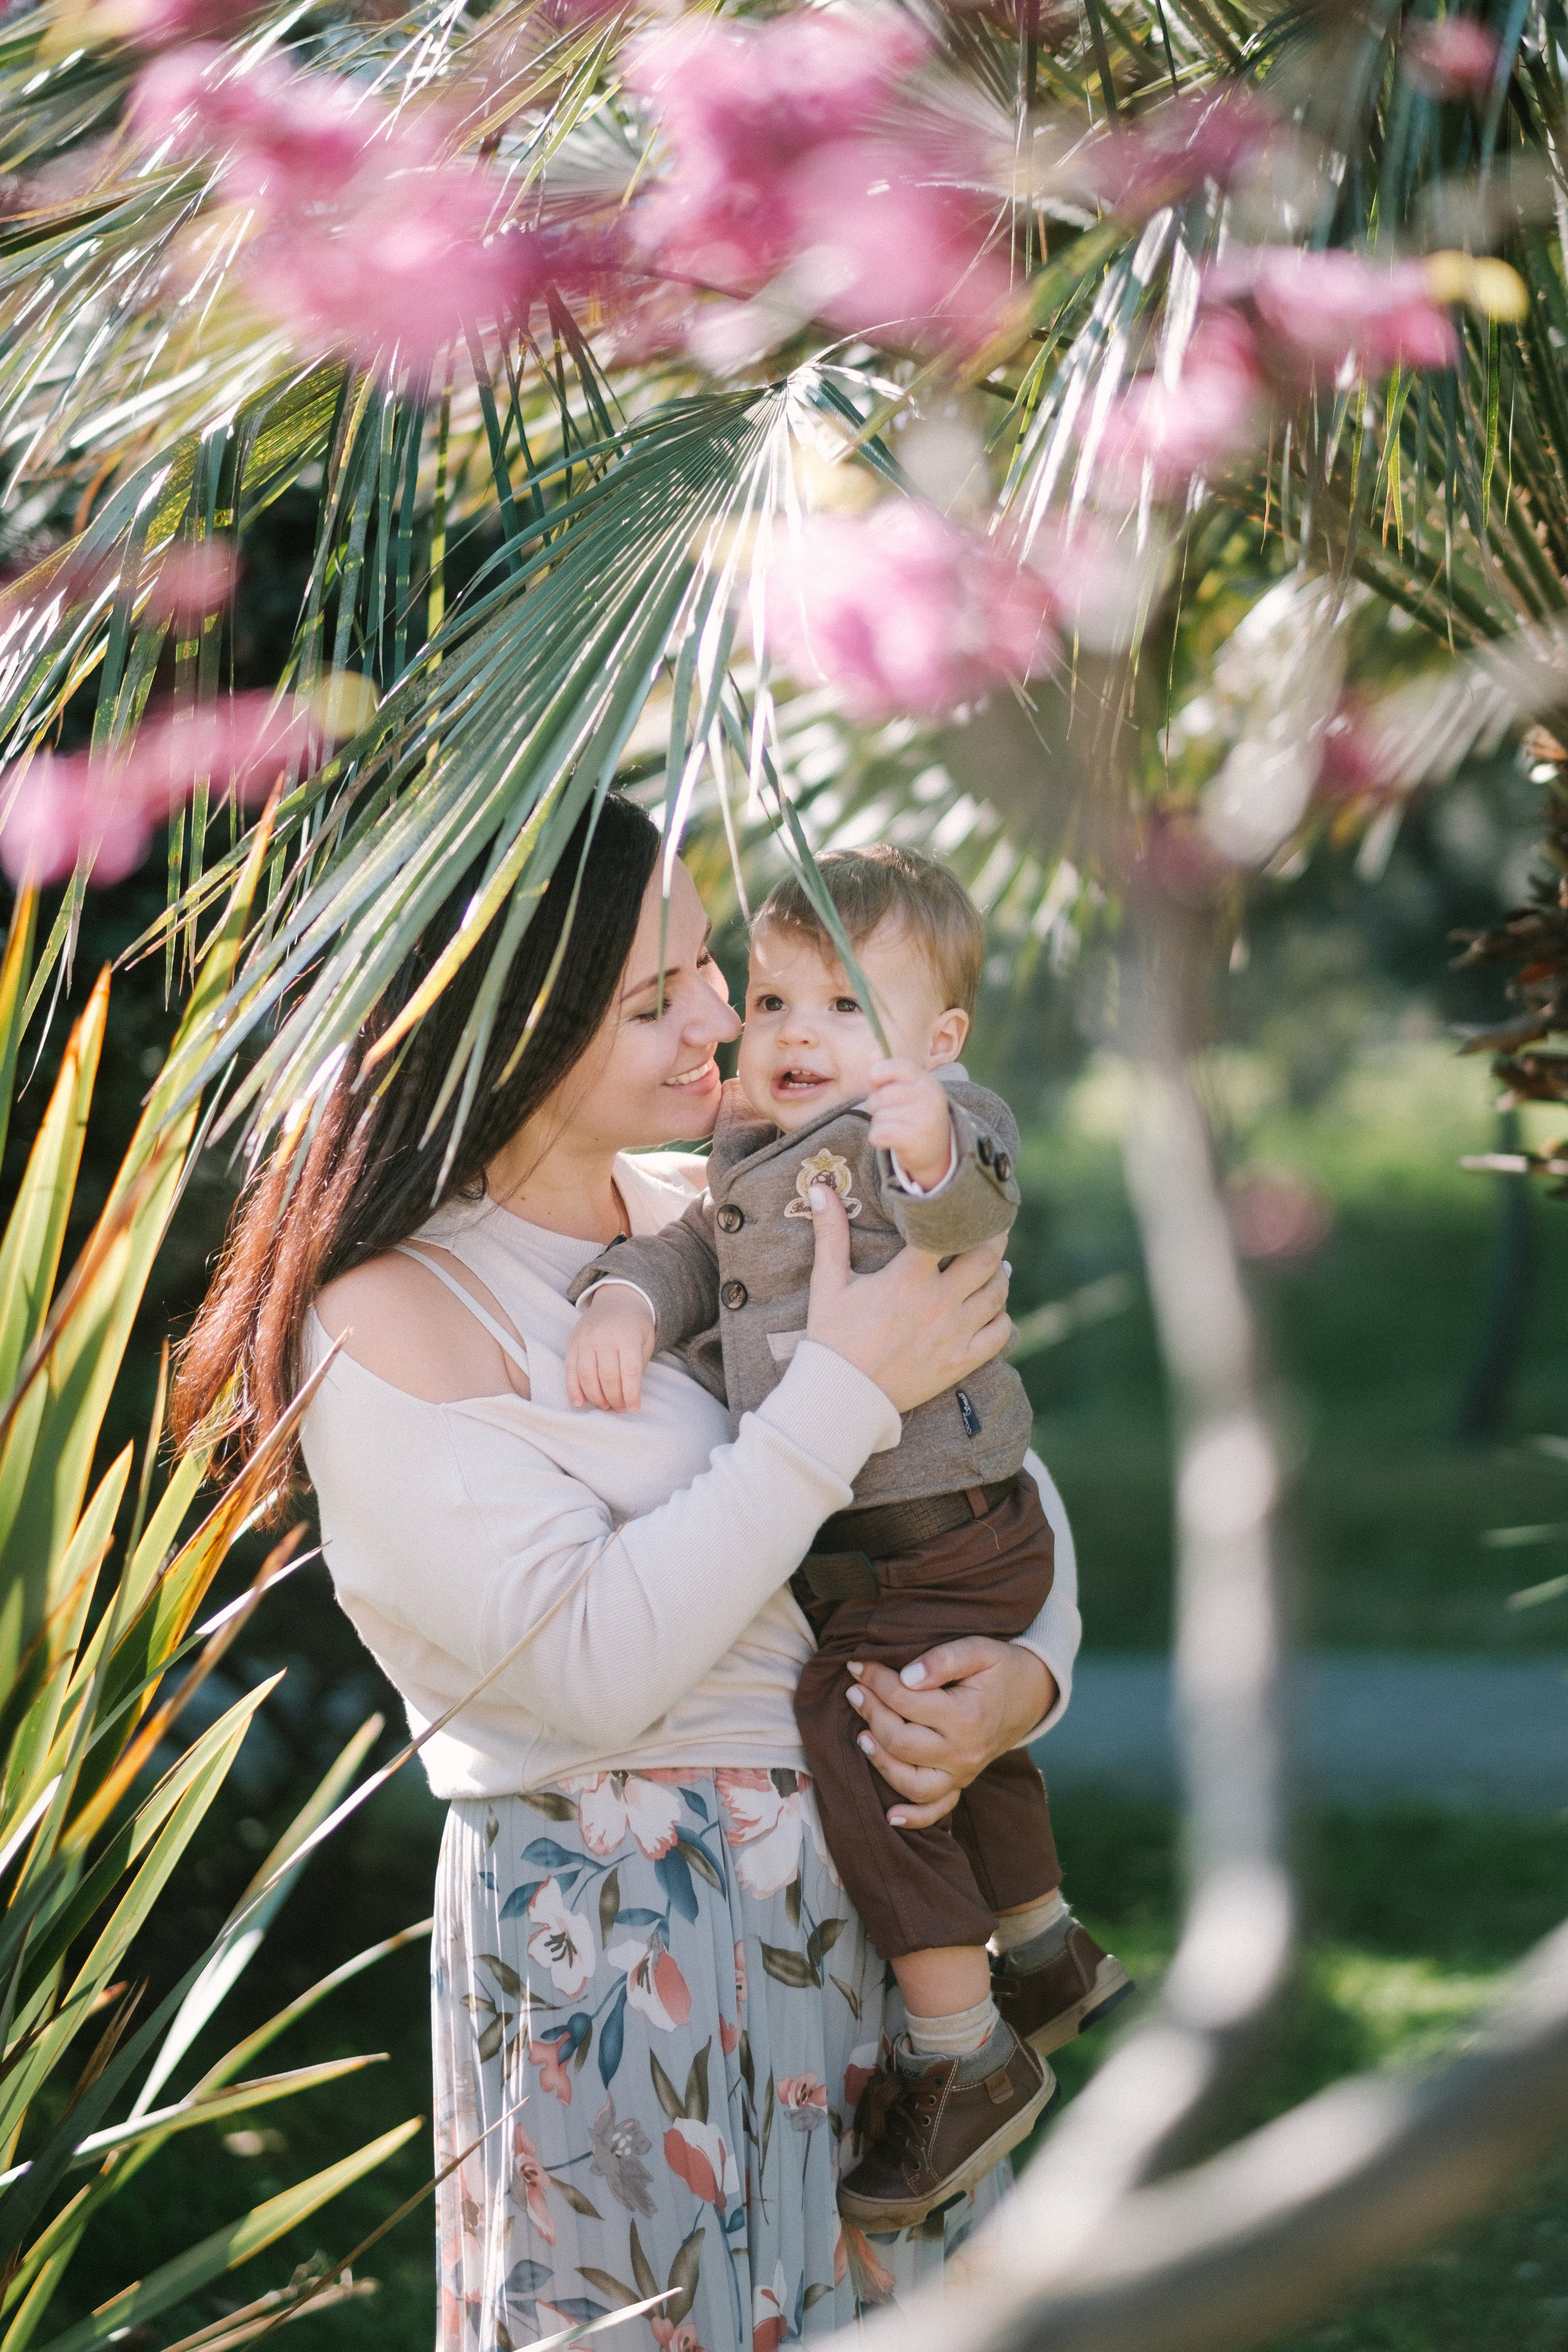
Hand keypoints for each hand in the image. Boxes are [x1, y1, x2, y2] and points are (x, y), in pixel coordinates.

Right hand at [565, 1284, 655, 1411]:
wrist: (619, 1298)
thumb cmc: (636, 1325)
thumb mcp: (646, 1341)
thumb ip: (637, 1365)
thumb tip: (627, 1395)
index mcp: (627, 1337)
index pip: (629, 1372)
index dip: (631, 1394)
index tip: (633, 1408)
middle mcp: (604, 1338)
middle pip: (607, 1376)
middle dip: (614, 1398)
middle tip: (619, 1409)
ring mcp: (586, 1339)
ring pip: (586, 1375)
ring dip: (595, 1396)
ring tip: (604, 1406)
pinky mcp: (572, 1342)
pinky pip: (570, 1369)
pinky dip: (572, 1388)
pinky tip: (579, 1402)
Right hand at [803, 1184, 1010, 1412]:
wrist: (841, 1397)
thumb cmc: (832, 1337)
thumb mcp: (828, 1282)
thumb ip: (831, 1233)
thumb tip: (820, 1188)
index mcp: (909, 1277)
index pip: (950, 1231)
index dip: (962, 1213)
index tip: (967, 1203)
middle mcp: (939, 1302)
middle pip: (987, 1257)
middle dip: (992, 1238)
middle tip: (990, 1229)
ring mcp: (954, 1334)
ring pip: (997, 1292)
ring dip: (998, 1275)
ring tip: (992, 1266)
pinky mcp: (961, 1361)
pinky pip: (999, 1333)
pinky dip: (1001, 1316)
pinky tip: (991, 1308)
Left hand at [844, 1638, 1055, 1827]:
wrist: (1032, 1694)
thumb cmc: (1001, 1668)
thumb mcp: (979, 1649)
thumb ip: (942, 1659)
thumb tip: (906, 1677)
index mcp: (966, 1716)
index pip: (905, 1700)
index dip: (876, 1680)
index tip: (858, 1664)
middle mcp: (964, 1752)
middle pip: (901, 1742)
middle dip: (871, 1713)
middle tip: (854, 1690)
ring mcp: (963, 1773)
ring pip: (911, 1782)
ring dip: (880, 1761)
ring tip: (861, 1735)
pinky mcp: (962, 1783)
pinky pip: (937, 1809)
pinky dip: (913, 1817)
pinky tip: (890, 1815)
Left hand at [866, 1058, 952, 1191]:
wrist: (937, 1149)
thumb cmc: (915, 1114)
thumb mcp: (907, 1089)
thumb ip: (889, 1071)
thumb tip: (873, 1055)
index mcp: (925, 1079)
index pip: (897, 1066)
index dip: (878, 1073)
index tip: (874, 1082)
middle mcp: (928, 1096)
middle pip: (879, 1096)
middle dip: (876, 1106)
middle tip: (891, 1113)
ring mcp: (923, 1117)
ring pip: (878, 1117)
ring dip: (879, 1124)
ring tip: (896, 1127)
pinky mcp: (915, 1139)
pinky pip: (878, 1134)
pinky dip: (878, 1139)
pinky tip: (892, 1140)